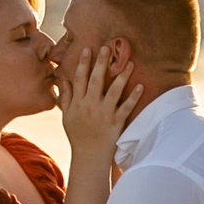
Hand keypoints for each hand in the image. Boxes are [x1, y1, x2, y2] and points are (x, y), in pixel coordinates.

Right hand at [57, 42, 142, 159]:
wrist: (89, 156)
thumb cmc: (77, 135)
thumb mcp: (67, 116)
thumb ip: (65, 98)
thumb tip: (63, 80)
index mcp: (78, 103)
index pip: (80, 79)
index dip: (83, 64)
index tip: (88, 49)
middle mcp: (90, 106)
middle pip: (96, 80)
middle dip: (101, 63)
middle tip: (106, 48)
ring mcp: (104, 113)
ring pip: (113, 91)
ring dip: (122, 76)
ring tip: (129, 62)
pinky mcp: (116, 122)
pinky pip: (126, 107)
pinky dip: (134, 97)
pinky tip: (140, 86)